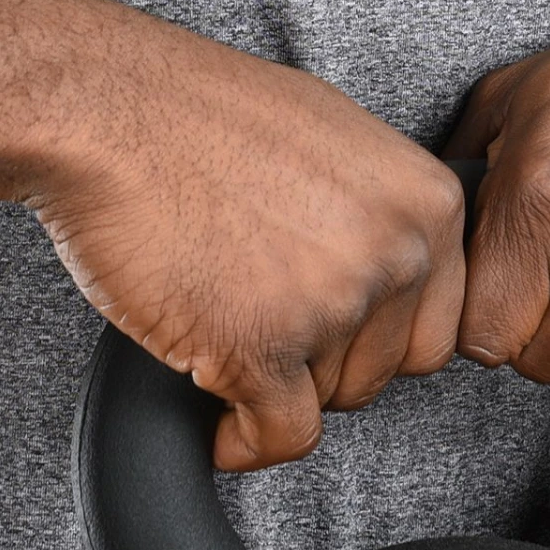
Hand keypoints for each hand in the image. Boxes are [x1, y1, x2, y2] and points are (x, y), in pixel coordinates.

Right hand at [24, 3, 466, 470]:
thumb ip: (378, 210)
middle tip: (262, 313)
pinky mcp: (260, 349)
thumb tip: (386, 266)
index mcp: (425, 200)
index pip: (438, 323)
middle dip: (322, 358)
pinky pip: (279, 436)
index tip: (329, 322)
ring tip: (224, 317)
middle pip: (382, 369)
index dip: (375, 331)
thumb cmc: (201, 111)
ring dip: (275, 381)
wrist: (111, 108)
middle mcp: (396, 252)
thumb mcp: (331, 135)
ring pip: (327, 401)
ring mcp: (332, 302)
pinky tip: (215, 417)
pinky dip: (243, 441)